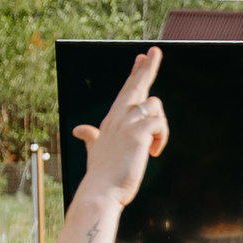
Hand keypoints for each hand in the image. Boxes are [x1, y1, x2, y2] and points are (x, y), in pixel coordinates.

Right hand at [70, 47, 169, 206]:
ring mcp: (126, 122)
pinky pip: (159, 123)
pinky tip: (153, 152)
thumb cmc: (103, 175)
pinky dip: (161, 138)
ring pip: (156, 107)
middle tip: (155, 51)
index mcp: (112, 120)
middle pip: (137, 85)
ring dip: (161, 128)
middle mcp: (118, 117)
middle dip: (147, 68)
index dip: (136, 74)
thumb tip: (80, 130)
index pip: (127, 91)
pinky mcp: (137, 132)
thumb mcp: (96, 151)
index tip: (144, 57)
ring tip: (151, 149)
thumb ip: (92, 138)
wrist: (100, 192)